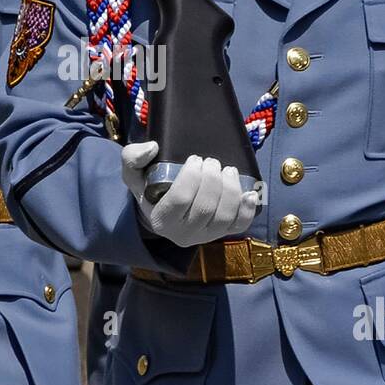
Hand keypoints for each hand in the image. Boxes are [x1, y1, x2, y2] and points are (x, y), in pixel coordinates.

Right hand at [121, 140, 259, 247]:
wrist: (164, 209)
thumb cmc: (150, 189)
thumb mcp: (134, 173)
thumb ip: (133, 157)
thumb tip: (152, 148)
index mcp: (162, 220)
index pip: (180, 200)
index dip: (191, 177)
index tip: (195, 159)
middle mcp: (184, 234)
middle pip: (205, 207)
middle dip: (212, 180)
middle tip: (211, 162)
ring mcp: (206, 236)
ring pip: (225, 216)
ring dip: (231, 189)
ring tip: (228, 170)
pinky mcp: (223, 233)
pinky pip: (240, 225)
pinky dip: (249, 209)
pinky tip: (250, 193)